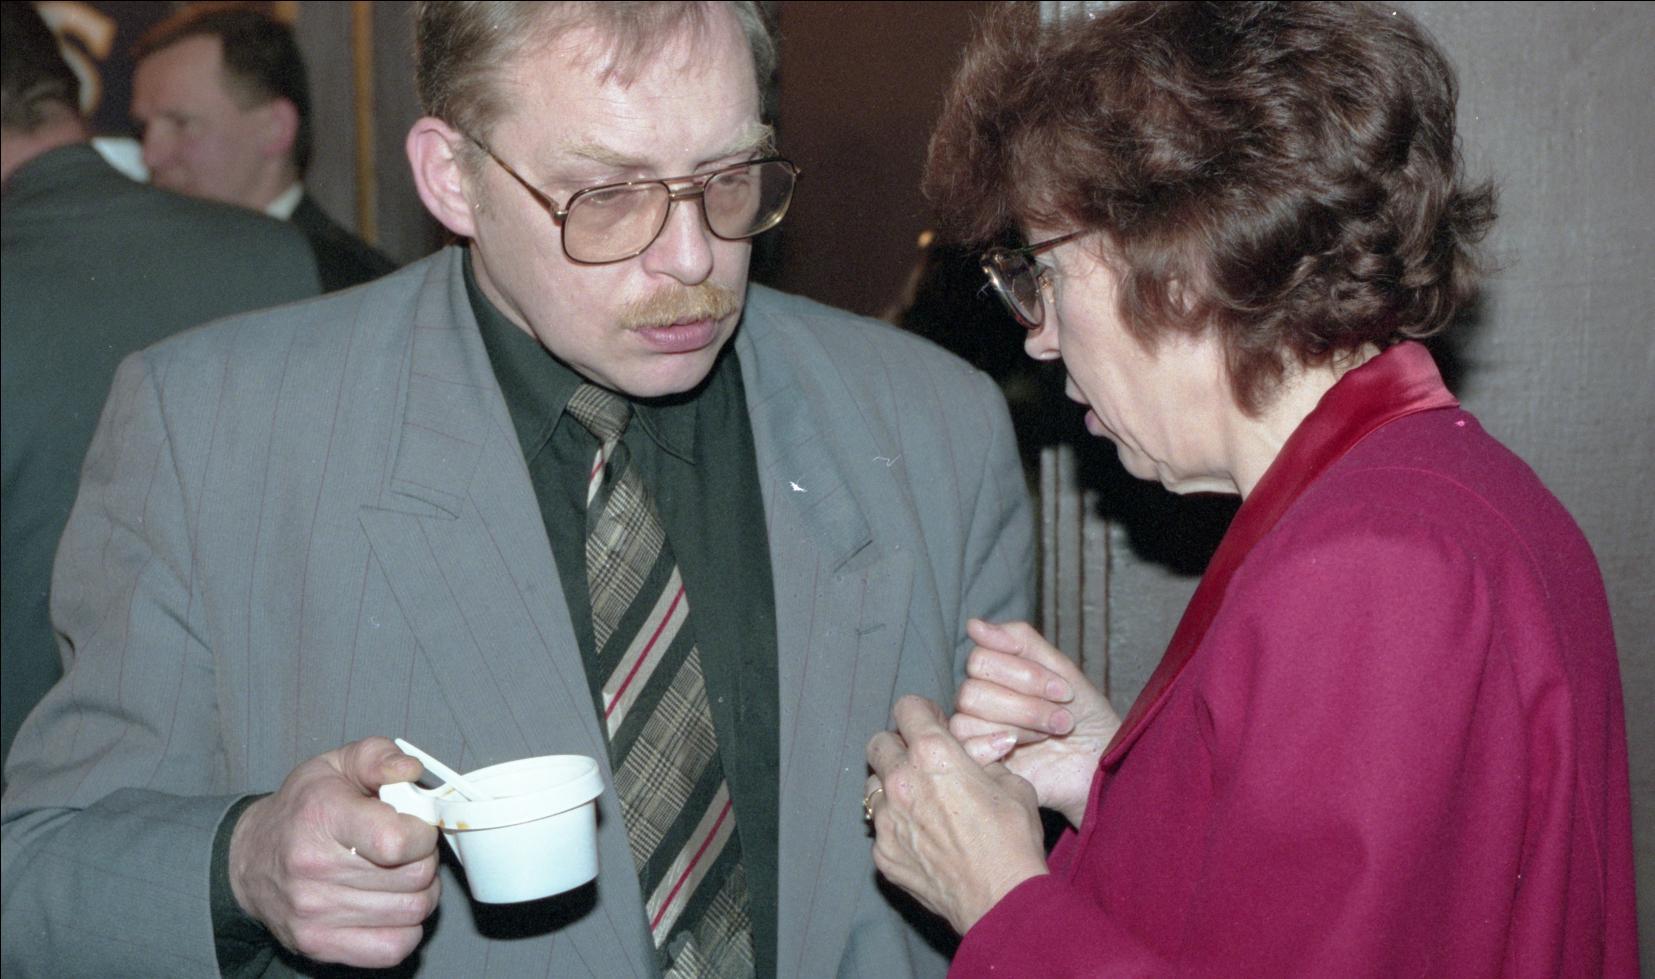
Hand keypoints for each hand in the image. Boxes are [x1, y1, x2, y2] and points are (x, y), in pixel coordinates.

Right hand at [228, 737, 440, 967]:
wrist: (252, 858)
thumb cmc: (304, 808)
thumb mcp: (338, 764)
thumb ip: (379, 757)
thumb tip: (410, 771)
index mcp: (323, 817)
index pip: (397, 840)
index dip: (422, 832)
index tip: (414, 824)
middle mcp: (314, 869)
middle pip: (415, 877)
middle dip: (424, 858)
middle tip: (407, 848)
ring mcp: (314, 913)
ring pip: (412, 911)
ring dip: (420, 892)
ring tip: (398, 873)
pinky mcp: (318, 945)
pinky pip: (393, 948)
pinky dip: (406, 928)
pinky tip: (391, 905)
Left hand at [865, 696, 1047, 935]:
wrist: (1002, 899)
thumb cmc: (1013, 839)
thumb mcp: (1012, 783)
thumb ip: (984, 759)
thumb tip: (975, 751)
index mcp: (934, 754)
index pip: (907, 708)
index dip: (921, 713)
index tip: (932, 724)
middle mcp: (901, 781)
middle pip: (878, 743)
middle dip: (898, 746)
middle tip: (921, 761)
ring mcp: (886, 820)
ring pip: (872, 786)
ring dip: (891, 786)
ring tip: (920, 802)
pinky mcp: (883, 853)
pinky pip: (880, 828)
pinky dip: (896, 826)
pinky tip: (923, 838)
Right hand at [950, 619, 1120, 827]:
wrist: (1102, 763)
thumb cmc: (1084, 715)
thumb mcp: (1060, 669)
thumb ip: (1020, 641)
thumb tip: (973, 624)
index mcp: (993, 675)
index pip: (980, 658)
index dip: (1024, 674)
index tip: (1064, 690)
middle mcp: (978, 702)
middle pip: (972, 691)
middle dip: (1026, 704)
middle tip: (1063, 719)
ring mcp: (976, 734)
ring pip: (967, 718)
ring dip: (1021, 725)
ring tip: (1052, 734)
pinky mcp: (980, 765)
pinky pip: (963, 748)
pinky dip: (992, 745)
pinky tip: (1017, 749)